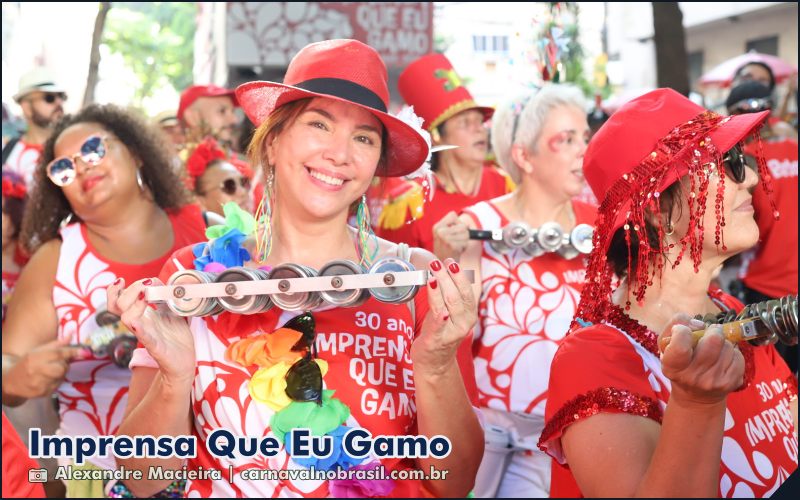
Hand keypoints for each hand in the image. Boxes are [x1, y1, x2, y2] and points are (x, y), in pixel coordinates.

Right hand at [5, 338, 87, 399]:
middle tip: (58, 363)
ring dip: (61, 373)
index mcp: (36, 357)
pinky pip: (58, 385)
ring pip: (61, 377)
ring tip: (51, 371)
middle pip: (62, 368)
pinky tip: (47, 379)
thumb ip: (57, 344)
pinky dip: (56, 381)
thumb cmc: (28, 362)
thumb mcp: (39, 350)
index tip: (84, 352)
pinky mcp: (42, 393)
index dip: (72, 352)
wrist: (11, 380)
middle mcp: (37, 370)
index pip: (58, 354)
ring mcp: (39, 383)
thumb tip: (72, 335)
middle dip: (64, 365)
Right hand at [106, 278, 195, 386]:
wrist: (184, 360)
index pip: (116, 302)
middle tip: (147, 285)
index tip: (122, 280)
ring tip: (147, 295)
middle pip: (118, 305)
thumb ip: (163, 296)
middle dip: (131, 289)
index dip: (113, 290)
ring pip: (127, 319)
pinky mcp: (156, 347)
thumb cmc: (175, 336)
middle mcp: (139, 324)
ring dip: (134, 303)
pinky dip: (140, 328)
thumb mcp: (170, 310)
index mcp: (140, 315)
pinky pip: (145, 338)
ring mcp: (146, 335)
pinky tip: (137, 322)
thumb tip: (158, 281)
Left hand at [412, 258, 476, 376]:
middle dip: (448, 278)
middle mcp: (464, 323)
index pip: (467, 291)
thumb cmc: (440, 330)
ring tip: (433, 274)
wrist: (434, 361)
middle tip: (438, 263)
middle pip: (457, 296)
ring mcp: (451, 333)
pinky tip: (441, 310)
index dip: (459, 275)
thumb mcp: (449, 310)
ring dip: (440, 288)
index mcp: (469, 313)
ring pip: (448, 306)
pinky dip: (440, 317)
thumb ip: (450, 291)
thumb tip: (447, 266)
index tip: (450, 262)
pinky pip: (439, 326)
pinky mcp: (436, 340)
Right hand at [432, 212, 469, 260]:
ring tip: (456, 246)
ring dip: (464, 241)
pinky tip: (457, 250)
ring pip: (466, 234)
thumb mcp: (444, 233)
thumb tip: (467, 224)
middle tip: (455, 241)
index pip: (453, 215)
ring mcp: (446, 238)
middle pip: (462, 225)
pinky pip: (465, 242)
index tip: (454, 231)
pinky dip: (464, 247)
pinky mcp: (452, 246)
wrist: (442, 264)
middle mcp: (440, 231)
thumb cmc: (446, 248)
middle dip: (463, 233)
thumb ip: (453, 225)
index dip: (457, 222)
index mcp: (437, 227)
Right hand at [658, 314, 743, 406]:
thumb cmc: (679, 364)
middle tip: (709, 333)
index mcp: (673, 367)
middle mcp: (693, 377)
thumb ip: (676, 324)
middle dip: (712, 330)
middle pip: (713, 340)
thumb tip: (700, 324)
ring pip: (728, 346)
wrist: (696, 397)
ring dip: (722, 342)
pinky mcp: (732, 382)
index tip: (683, 331)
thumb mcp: (666, 345)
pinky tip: (723, 357)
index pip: (681, 345)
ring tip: (715, 348)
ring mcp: (714, 381)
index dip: (683, 331)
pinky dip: (732, 352)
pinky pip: (738, 356)